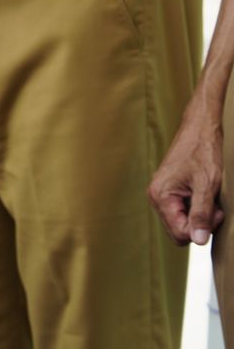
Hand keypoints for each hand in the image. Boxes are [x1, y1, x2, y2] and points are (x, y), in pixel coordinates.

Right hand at [149, 98, 225, 245]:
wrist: (200, 128)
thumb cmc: (203, 152)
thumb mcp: (207, 185)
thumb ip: (202, 215)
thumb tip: (199, 241)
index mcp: (161, 196)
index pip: (180, 234)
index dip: (202, 229)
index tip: (215, 211)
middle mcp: (156, 196)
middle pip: (179, 230)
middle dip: (200, 224)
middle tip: (214, 205)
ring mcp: (161, 193)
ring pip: (182, 221)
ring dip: (200, 215)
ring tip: (209, 196)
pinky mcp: (168, 189)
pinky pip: (182, 210)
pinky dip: (196, 207)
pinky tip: (203, 193)